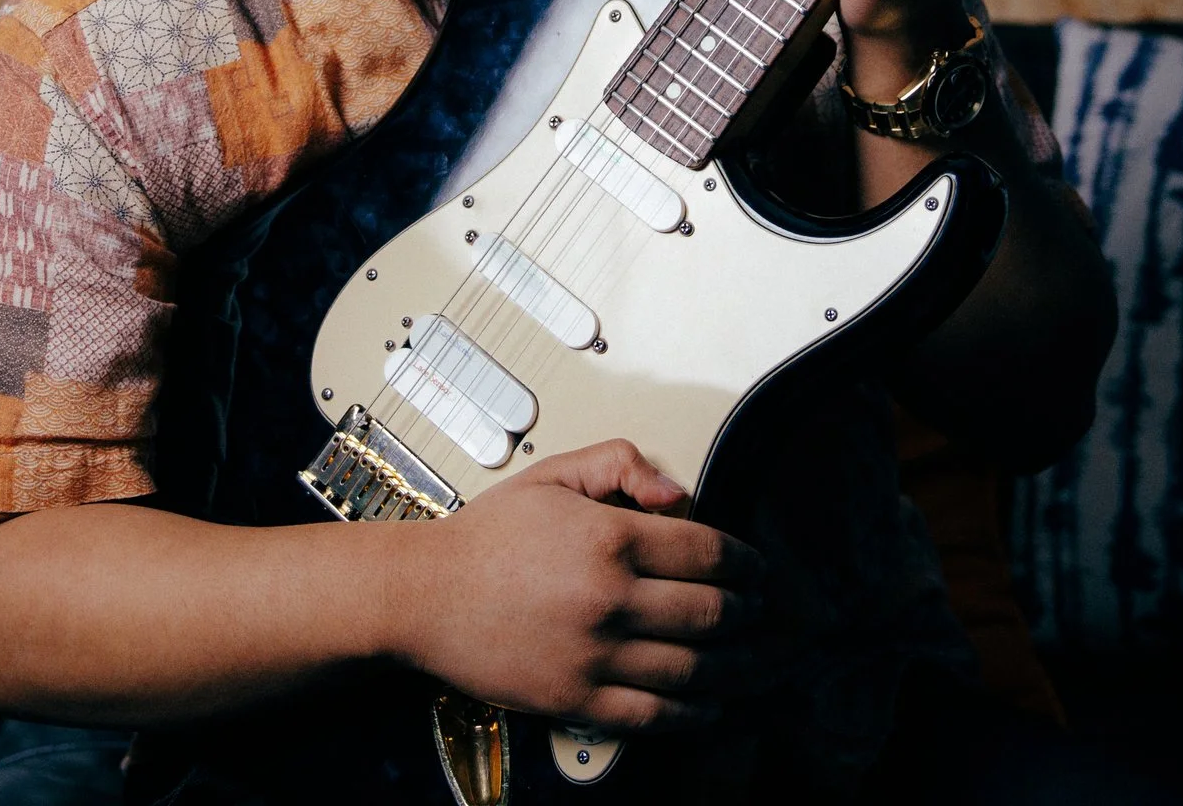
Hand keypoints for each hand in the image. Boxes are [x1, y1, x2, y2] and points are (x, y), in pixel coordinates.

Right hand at [382, 439, 762, 732]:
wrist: (423, 595)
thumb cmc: (486, 536)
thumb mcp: (554, 475)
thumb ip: (620, 465)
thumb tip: (677, 494)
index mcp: (609, 539)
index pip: (707, 553)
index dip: (746, 562)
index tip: (757, 569)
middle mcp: (609, 600)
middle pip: (712, 612)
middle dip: (747, 612)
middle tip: (759, 610)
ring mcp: (595, 656)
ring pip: (694, 669)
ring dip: (737, 665)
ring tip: (752, 657)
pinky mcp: (576, 701)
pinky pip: (654, 716)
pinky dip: (694, 713)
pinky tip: (710, 704)